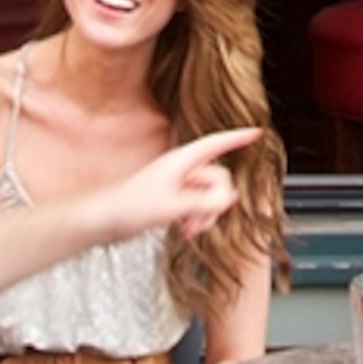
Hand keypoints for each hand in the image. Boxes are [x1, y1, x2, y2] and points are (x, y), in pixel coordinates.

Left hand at [114, 127, 259, 239]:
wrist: (105, 221)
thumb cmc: (129, 207)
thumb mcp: (171, 206)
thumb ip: (203, 203)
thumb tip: (228, 200)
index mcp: (181, 161)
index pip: (215, 144)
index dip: (237, 139)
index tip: (256, 132)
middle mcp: (182, 170)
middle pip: (218, 179)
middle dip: (214, 202)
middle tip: (197, 222)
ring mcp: (178, 186)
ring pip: (209, 196)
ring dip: (205, 215)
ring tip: (189, 230)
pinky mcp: (174, 201)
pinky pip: (198, 206)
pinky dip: (197, 219)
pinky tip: (185, 231)